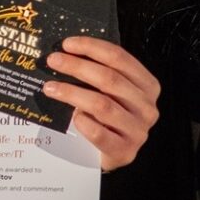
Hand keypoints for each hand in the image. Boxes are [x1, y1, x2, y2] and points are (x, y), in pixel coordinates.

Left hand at [43, 36, 160, 170]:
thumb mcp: (112, 93)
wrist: (111, 155)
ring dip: (72, 93)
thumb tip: (67, 53)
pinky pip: (98, 133)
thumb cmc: (109, 119)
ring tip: (51, 88)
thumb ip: (100, 74)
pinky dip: (82, 122)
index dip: (92, 47)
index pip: (120, 58)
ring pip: (102, 105)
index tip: (68, 44)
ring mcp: (138, 131)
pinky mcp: (125, 151)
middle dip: (77, 67)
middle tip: (54, 61)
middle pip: (110, 79)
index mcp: (147, 86)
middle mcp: (147, 107)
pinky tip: (71, 117)